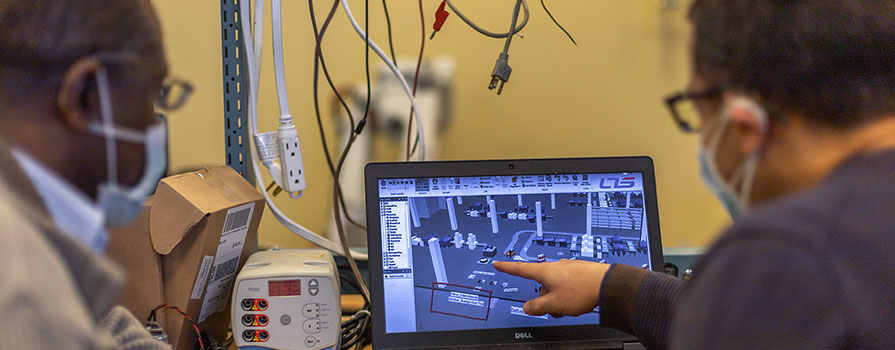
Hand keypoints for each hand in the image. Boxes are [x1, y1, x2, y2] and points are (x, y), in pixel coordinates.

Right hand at [494, 259, 609, 317]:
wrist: (608, 284)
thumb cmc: (582, 290)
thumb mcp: (554, 304)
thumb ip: (537, 307)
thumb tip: (528, 307)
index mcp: (545, 271)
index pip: (520, 269)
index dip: (507, 268)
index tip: (498, 263)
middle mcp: (555, 267)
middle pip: (541, 286)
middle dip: (545, 299)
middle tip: (555, 308)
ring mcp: (568, 269)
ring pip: (555, 288)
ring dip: (559, 299)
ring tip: (571, 306)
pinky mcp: (579, 273)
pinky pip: (567, 287)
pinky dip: (570, 295)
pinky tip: (580, 300)